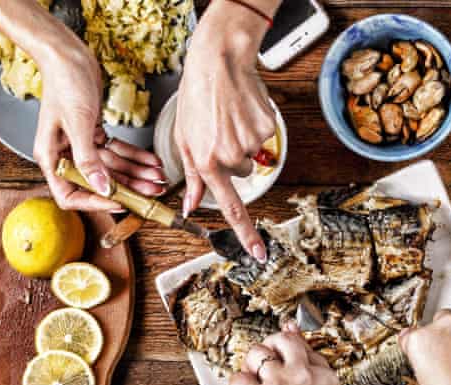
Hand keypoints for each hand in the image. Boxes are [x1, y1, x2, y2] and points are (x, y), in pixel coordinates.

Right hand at [32, 33, 165, 210]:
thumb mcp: (78, 122)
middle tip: (150, 194)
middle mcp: (65, 155)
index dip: (94, 203)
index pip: (70, 195)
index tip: (118, 203)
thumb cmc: (65, 83)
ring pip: (111, 168)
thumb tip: (102, 188)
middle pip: (97, 183)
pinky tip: (151, 161)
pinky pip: (115, 151)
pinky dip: (133, 156)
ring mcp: (80, 145)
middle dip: (126, 188)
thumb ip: (88, 159)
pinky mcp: (92, 134)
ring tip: (157, 178)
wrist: (68, 55)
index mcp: (52, 158)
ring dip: (135, 173)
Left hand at [174, 7, 276, 260]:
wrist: (218, 65)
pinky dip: (255, 128)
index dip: (245, 233)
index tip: (258, 253)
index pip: (230, 206)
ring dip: (244, 143)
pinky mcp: (266, 128)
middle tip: (220, 132)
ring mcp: (251, 142)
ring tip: (229, 119)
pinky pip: (265, 138)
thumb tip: (192, 207)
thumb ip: (193, 177)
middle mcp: (230, 156)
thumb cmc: (196, 100)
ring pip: (253, 156)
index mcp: (207, 163)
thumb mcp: (183, 141)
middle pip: (242, 173)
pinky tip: (242, 112)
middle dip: (233, 158)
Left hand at [228, 323, 347, 384]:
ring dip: (249, 368)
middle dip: (269, 348)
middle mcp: (302, 375)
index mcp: (325, 379)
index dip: (289, 348)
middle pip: (281, 341)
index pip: (304, 347)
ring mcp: (278, 384)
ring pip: (256, 354)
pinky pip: (237, 379)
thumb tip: (304, 370)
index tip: (281, 352)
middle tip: (262, 366)